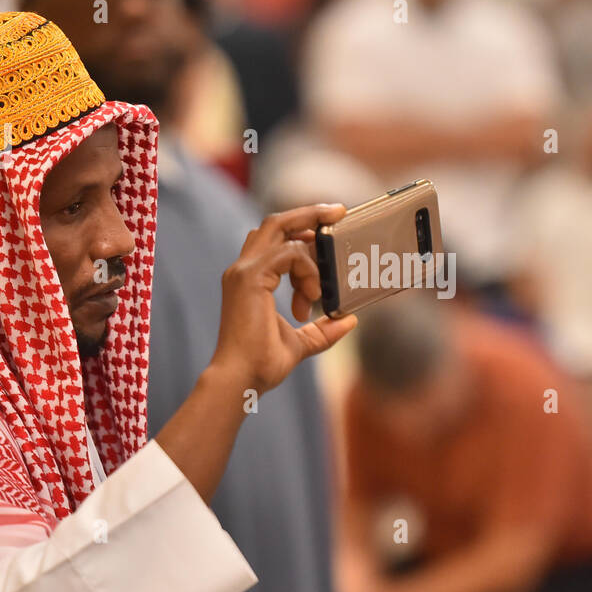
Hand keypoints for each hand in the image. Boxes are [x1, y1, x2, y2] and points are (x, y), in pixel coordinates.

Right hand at [210, 204, 357, 394]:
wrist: (241, 380)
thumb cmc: (261, 365)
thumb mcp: (301, 343)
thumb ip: (323, 330)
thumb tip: (349, 320)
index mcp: (250, 279)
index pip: (276, 239)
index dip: (302, 230)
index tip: (329, 231)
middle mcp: (243, 269)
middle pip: (276, 222)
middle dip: (309, 212)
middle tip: (339, 211)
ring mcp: (244, 270)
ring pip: (281, 228)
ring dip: (312, 250)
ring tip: (319, 289)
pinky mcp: (250, 277)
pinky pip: (289, 253)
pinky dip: (308, 269)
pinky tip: (313, 295)